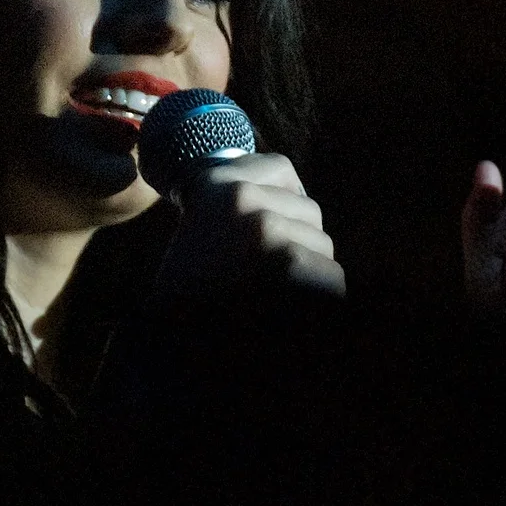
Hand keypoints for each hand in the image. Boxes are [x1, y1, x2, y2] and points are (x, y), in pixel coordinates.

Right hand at [152, 153, 346, 304]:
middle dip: (299, 239)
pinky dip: (318, 296)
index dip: (287, 194)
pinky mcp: (292, 263)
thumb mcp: (199, 230)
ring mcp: (267, 228)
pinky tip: (290, 308)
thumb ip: (238, 208)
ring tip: (276, 293)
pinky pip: (330, 275)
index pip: (280, 168)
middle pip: (308, 209)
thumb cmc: (188, 291)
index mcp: (215, 182)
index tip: (279, 219)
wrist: (176, 337)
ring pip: (321, 244)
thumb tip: (295, 196)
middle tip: (272, 271)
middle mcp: (241, 197)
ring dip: (309, 269)